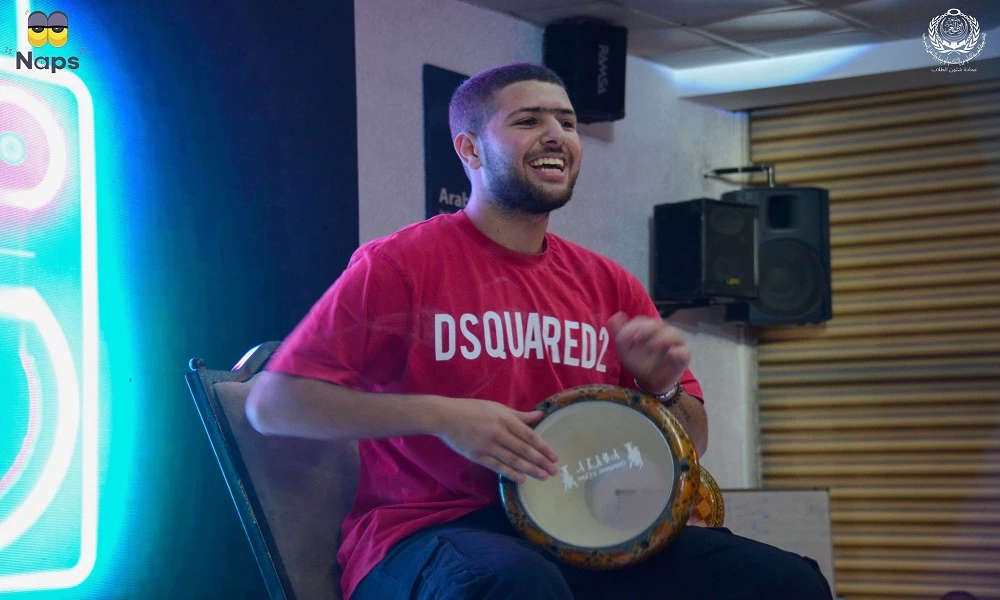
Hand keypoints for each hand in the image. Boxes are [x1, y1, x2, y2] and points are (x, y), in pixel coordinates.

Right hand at [435, 398, 558, 483]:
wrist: (446, 417)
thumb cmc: (473, 410)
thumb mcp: (497, 407)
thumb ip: (519, 415)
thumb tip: (539, 416)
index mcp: (504, 419)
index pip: (529, 436)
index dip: (543, 447)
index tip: (554, 457)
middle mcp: (498, 433)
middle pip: (523, 450)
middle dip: (540, 461)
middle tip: (554, 471)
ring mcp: (487, 446)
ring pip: (513, 460)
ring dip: (530, 470)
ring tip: (543, 477)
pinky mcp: (478, 456)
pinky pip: (498, 467)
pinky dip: (511, 473)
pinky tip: (522, 479)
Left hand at [607, 312, 690, 394]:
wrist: (649, 382)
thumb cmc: (638, 362)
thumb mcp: (626, 349)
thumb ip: (621, 333)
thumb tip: (616, 315)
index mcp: (648, 329)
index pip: (642, 321)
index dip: (634, 326)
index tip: (627, 336)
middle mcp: (662, 333)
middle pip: (658, 324)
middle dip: (646, 329)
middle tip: (636, 339)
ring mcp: (674, 344)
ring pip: (673, 334)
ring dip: (663, 338)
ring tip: (652, 345)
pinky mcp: (682, 358)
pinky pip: (684, 352)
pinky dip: (678, 352)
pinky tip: (671, 353)